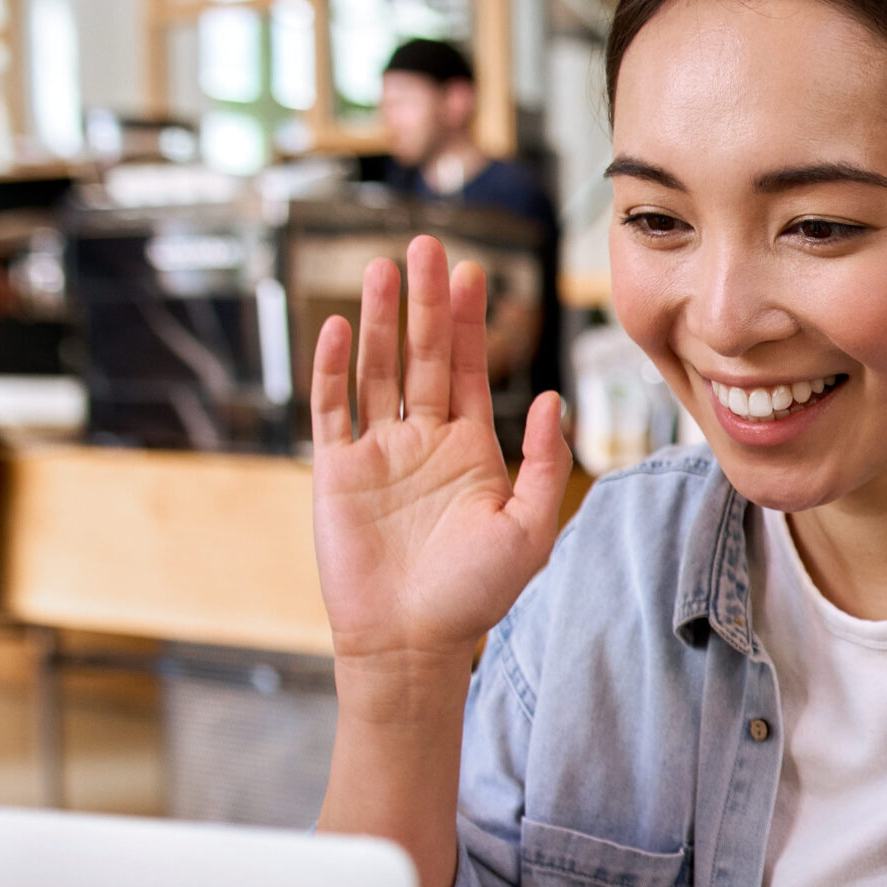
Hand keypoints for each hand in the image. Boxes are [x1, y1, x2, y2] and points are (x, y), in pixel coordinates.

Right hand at [310, 234, 570, 674]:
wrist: (413, 642)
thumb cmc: (476, 594)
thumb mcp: (530, 527)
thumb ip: (543, 461)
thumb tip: (553, 397)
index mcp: (471, 449)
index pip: (468, 370)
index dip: (469, 322)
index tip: (474, 272)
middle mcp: (423, 440)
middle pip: (423, 356)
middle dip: (426, 302)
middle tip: (427, 245)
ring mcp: (378, 452)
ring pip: (377, 370)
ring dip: (381, 320)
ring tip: (384, 266)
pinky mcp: (336, 471)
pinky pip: (332, 409)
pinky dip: (336, 367)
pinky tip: (343, 325)